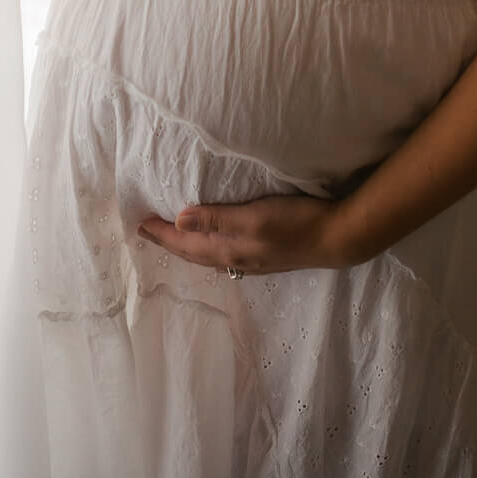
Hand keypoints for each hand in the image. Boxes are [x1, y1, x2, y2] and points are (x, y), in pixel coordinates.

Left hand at [137, 192, 347, 276]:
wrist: (338, 238)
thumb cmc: (295, 222)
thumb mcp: (253, 216)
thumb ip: (216, 219)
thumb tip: (177, 221)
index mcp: (229, 251)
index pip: (185, 245)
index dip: (161, 235)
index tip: (138, 224)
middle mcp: (236, 260)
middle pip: (193, 254)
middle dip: (169, 243)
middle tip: (146, 232)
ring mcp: (252, 261)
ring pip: (208, 257)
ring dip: (187, 247)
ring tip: (172, 238)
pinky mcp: (265, 256)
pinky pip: (223, 255)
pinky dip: (207, 248)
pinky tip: (212, 245)